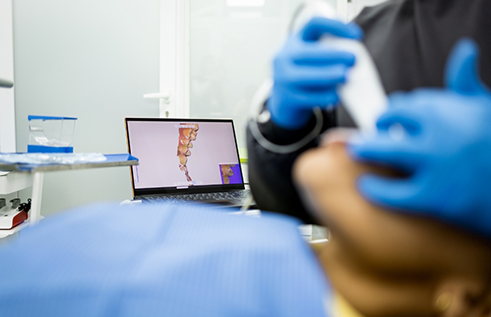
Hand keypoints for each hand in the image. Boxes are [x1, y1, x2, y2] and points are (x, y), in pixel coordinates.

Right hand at [268, 17, 362, 128]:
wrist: (284, 100)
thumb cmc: (305, 74)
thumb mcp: (310, 57)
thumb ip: (327, 52)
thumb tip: (353, 56)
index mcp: (294, 41)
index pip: (314, 24)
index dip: (336, 26)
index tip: (356, 35)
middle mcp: (284, 57)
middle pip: (310, 52)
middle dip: (335, 55)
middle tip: (353, 59)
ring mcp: (282, 78)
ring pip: (308, 76)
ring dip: (330, 75)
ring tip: (346, 77)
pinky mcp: (287, 98)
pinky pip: (309, 97)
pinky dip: (325, 96)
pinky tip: (336, 96)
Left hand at [348, 39, 490, 236]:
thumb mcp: (485, 108)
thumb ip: (465, 82)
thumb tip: (464, 50)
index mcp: (450, 110)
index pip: (405, 103)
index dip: (392, 111)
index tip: (388, 118)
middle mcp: (442, 134)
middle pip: (390, 121)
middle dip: (375, 126)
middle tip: (362, 136)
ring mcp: (437, 166)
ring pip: (388, 151)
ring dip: (366, 149)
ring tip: (357, 151)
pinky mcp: (436, 197)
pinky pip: (394, 193)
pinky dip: (375, 189)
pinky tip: (366, 184)